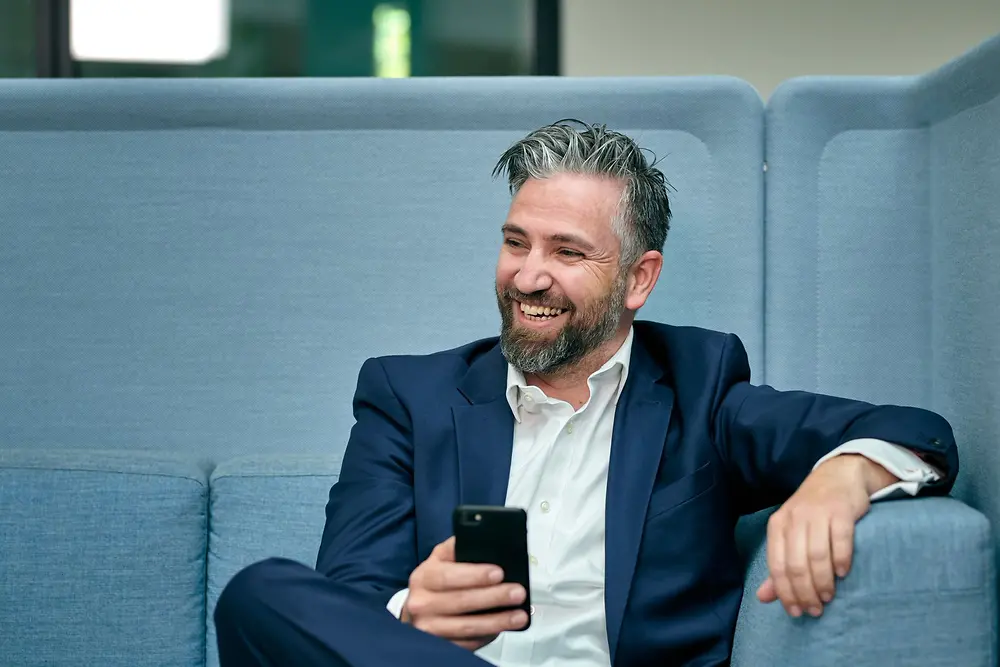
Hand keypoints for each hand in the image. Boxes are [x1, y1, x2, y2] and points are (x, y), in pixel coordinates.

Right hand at [401, 536, 528, 650]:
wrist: (418, 607)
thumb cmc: (436, 579)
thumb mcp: (442, 558)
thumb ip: (459, 548)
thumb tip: (487, 537)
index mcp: (424, 576)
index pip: (448, 575)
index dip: (475, 575)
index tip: (499, 572)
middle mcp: (421, 602)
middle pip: (461, 601)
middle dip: (494, 597)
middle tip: (518, 592)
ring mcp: (428, 627)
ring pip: (466, 626)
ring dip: (496, 621)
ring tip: (519, 615)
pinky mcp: (437, 645)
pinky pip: (466, 643)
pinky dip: (486, 636)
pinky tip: (502, 628)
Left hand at [756, 454, 898, 617]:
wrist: (837, 476)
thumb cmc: (812, 512)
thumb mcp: (790, 534)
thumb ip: (780, 566)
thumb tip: (763, 597)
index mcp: (777, 525)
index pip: (777, 565)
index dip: (785, 592)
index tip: (796, 612)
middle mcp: (794, 519)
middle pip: (796, 564)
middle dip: (805, 592)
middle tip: (815, 610)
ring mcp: (817, 513)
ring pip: (816, 555)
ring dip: (823, 581)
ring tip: (828, 596)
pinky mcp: (841, 511)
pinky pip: (840, 540)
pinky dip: (841, 560)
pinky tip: (843, 573)